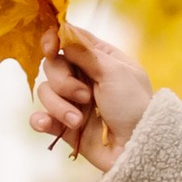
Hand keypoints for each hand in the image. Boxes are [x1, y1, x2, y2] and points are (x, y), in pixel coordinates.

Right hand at [33, 20, 154, 168]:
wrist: (140, 148)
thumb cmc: (134, 106)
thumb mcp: (114, 72)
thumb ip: (86, 53)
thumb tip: (63, 33)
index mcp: (101, 59)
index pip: (70, 39)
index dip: (55, 39)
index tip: (50, 47)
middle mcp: (85, 78)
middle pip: (53, 65)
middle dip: (63, 81)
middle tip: (85, 96)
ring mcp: (74, 102)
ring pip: (46, 92)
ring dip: (60, 106)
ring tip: (79, 121)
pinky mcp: (66, 126)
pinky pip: (41, 118)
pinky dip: (41, 120)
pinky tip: (46, 124)